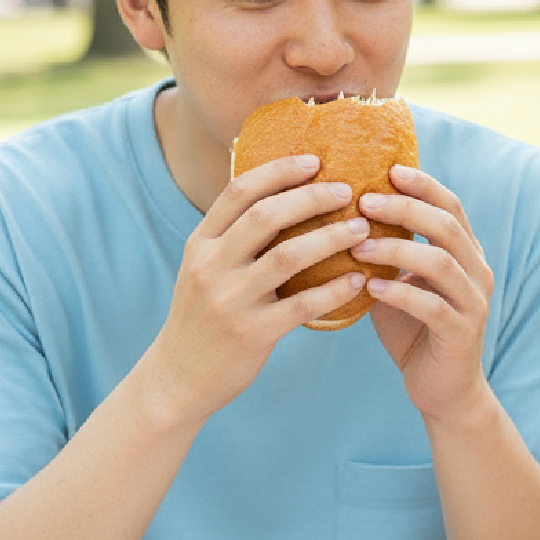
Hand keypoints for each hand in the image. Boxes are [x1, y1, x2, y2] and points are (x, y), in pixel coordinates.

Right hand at [148, 154, 382, 422]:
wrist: (178, 378)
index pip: (239, 192)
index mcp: (200, 243)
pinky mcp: (252, 333)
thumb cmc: (202, 315)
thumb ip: (232, 233)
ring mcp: (230, 300)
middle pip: (266, 216)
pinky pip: (302, 305)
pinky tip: (358, 280)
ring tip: (361, 229)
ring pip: (287, 256)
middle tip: (348, 191)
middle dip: (312, 198)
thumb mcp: (203, 267)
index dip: (279, 171)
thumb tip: (274, 188)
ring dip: (330, 238)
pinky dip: (334, 289)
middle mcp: (211, 266)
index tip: (315, 161)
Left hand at [355, 165, 494, 420]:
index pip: (450, 205)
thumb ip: (385, 250)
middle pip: (446, 225)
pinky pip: (431, 306)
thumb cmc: (414, 329)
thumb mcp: (399, 281)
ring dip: (396, 248)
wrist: (443, 390)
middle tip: (362, 200)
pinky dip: (399, 293)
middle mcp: (476, 271)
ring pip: (439, 261)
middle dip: (404, 208)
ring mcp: (473, 302)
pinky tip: (370, 287)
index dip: (422, 184)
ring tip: (358, 244)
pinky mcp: (460, 334)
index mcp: (465, 253)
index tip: (388, 168)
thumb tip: (337, 213)